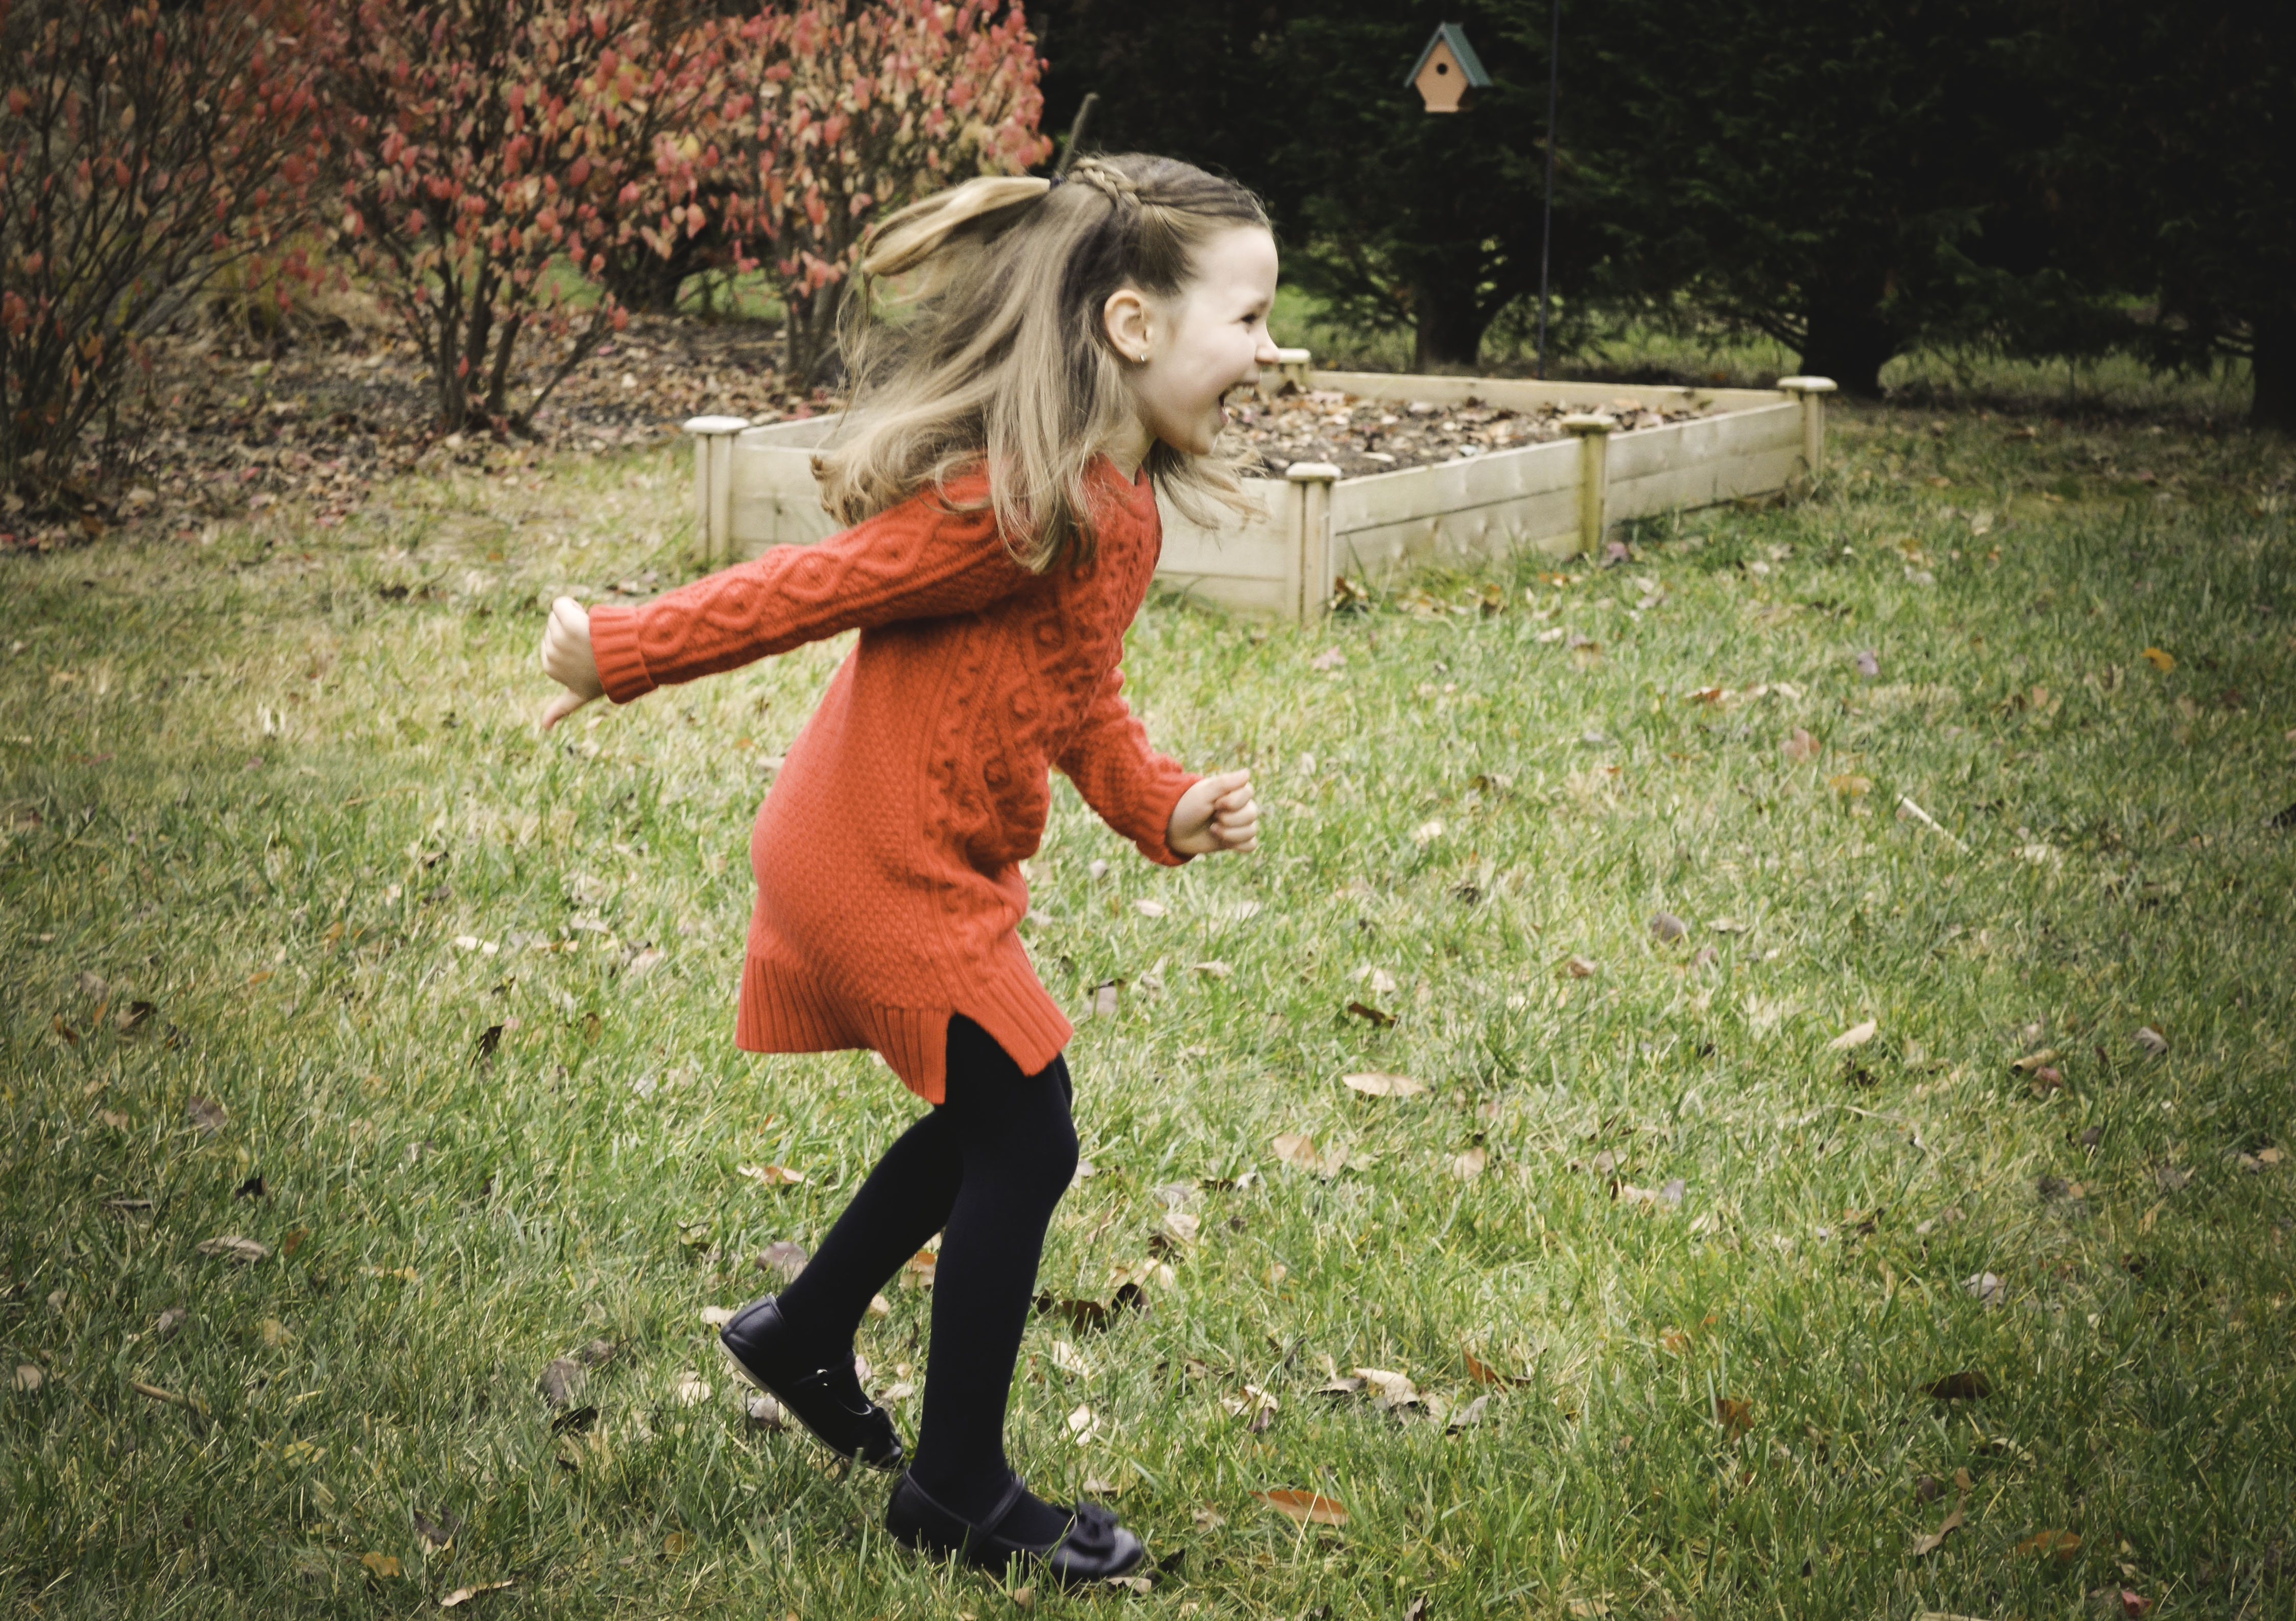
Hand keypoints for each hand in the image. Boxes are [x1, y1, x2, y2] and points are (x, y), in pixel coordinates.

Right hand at [539, 595, 604, 728]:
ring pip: (558, 615)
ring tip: (592, 635)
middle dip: (570, 631)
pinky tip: (582, 615)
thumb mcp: (581, 695)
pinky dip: (569, 605)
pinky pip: (560, 603)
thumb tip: (545, 728)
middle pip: (553, 628)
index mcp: (550, 668)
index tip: (584, 654)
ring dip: (575, 618)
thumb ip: (561, 708)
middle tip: (591, 646)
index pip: (550, 642)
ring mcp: (557, 640)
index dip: (568, 643)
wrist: (627, 659)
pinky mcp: (567, 623)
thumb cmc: (606, 675)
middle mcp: (551, 655)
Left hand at [1167, 768, 1257, 855]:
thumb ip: (1225, 783)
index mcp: (1233, 790)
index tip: (1215, 804)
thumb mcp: (1203, 794)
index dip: (1232, 801)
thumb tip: (1247, 772)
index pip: (1248, 792)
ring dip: (1230, 833)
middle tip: (1212, 818)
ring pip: (1251, 830)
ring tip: (1213, 830)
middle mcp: (1239, 806)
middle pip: (1252, 814)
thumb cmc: (1187, 808)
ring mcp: (1238, 824)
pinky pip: (1250, 845)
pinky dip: (1239, 845)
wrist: (1173, 830)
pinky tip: (1224, 841)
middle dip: (1229, 819)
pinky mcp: (1235, 840)